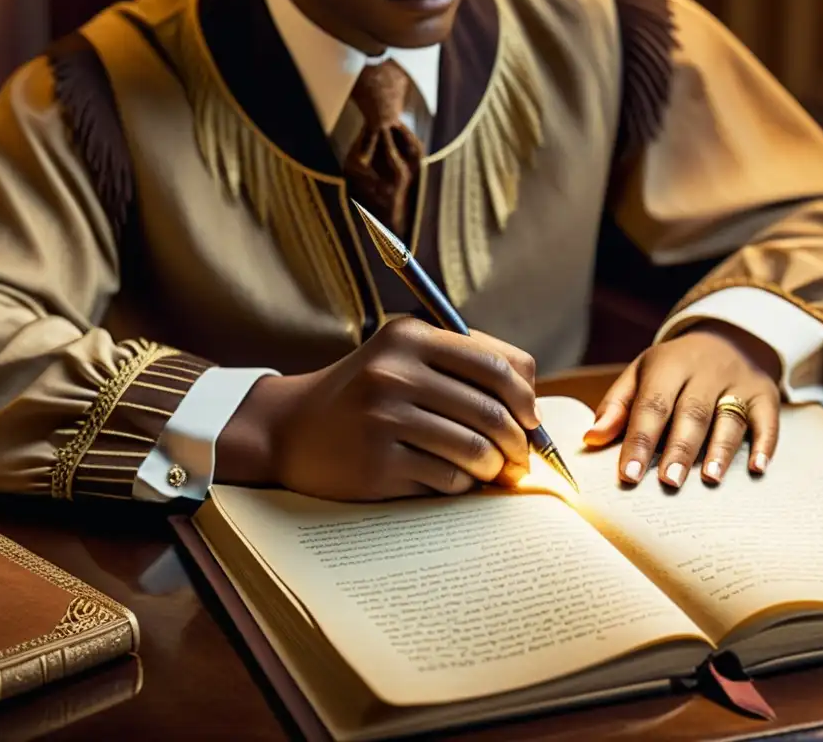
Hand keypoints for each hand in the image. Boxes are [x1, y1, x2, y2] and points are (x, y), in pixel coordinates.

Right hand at [220, 318, 538, 500]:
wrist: (290, 429)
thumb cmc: (363, 395)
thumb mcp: (402, 359)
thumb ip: (462, 367)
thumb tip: (533, 408)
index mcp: (409, 337)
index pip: (496, 364)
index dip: (526, 396)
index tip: (530, 419)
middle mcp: (395, 372)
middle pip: (492, 411)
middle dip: (519, 442)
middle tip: (521, 459)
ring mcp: (384, 418)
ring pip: (475, 450)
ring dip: (493, 468)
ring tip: (490, 472)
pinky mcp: (377, 463)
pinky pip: (448, 479)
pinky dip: (461, 485)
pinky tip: (451, 480)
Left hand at [584, 322, 781, 487]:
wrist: (726, 337)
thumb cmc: (672, 369)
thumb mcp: (641, 375)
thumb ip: (617, 407)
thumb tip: (591, 440)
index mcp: (668, 365)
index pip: (652, 405)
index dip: (639, 441)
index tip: (629, 475)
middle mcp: (705, 372)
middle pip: (692, 414)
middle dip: (679, 449)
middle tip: (668, 482)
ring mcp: (738, 382)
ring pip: (729, 418)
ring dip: (720, 450)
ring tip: (709, 479)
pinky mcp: (765, 394)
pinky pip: (768, 419)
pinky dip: (765, 444)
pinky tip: (758, 468)